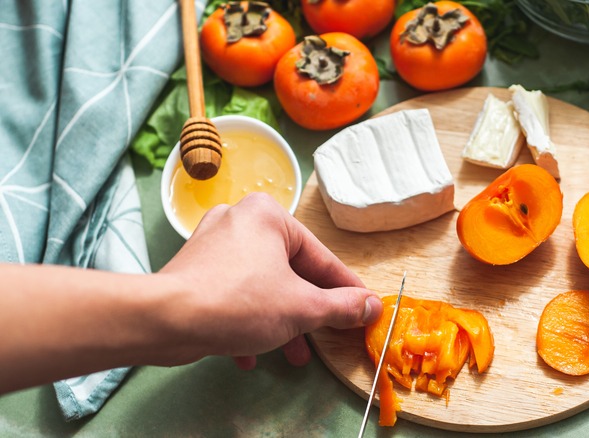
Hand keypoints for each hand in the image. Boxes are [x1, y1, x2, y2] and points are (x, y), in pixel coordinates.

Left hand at [159, 192, 382, 368]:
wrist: (165, 320)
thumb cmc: (238, 303)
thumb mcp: (302, 308)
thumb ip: (342, 307)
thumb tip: (372, 306)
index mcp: (269, 214)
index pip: (321, 257)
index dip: (346, 289)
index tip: (364, 308)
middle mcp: (240, 219)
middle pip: (290, 271)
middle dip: (307, 311)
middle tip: (326, 336)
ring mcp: (213, 243)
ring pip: (262, 285)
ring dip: (280, 321)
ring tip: (292, 355)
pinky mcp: (193, 268)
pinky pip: (233, 292)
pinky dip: (247, 320)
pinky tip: (249, 354)